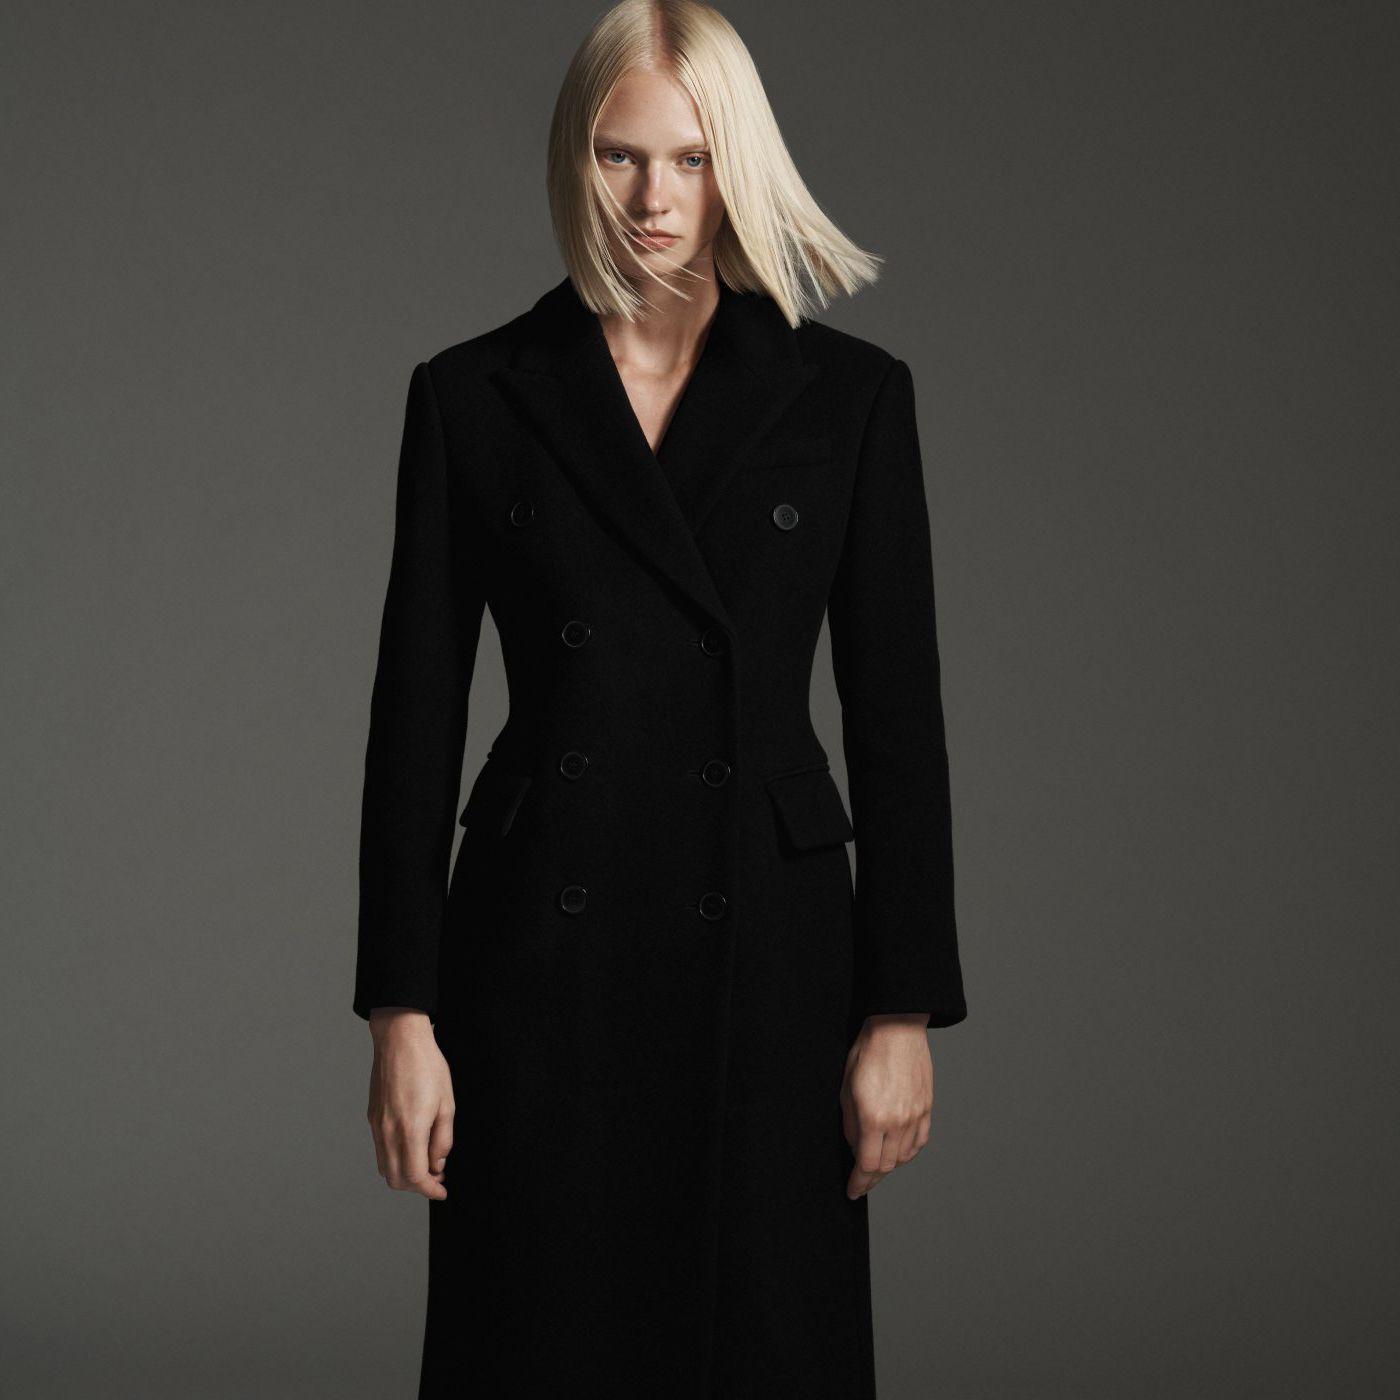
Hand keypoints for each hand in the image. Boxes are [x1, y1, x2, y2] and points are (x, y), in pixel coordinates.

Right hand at [366, 1008, 454, 1199]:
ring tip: (425, 1163)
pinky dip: (394, 1159)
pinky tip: (411, 1147)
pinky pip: (380, 1150)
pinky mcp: (372, 1117)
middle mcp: (388, 1132)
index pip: (415, 1177)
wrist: (400, 1039)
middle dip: (417, 1186)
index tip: (441, 1191)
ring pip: (385, 1167)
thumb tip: (438, 1164)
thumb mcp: (447, 1103)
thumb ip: (443, 1139)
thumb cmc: (427, 1066)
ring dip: (404, 1174)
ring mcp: (376, 1125)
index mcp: (410, 1129)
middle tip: (437, 1178)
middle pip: (396, 1179)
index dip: (430, 1190)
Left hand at [839, 1013, 932, 1199]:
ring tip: (877, 1166)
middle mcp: (898, 1121)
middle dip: (871, 1178)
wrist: (897, 1029)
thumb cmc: (867, 1053)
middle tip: (861, 1181)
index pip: (867, 1165)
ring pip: (904, 1157)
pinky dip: (908, 1152)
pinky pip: (919, 1142)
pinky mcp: (926, 1108)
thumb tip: (854, 1147)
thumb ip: (850, 1123)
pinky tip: (898, 1152)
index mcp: (873, 1118)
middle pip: (887, 1166)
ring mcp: (915, 1116)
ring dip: (889, 1166)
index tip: (852, 1190)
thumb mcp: (846, 1088)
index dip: (859, 1182)